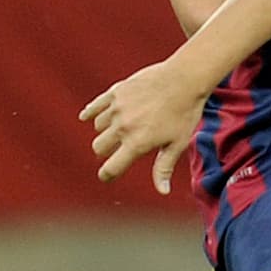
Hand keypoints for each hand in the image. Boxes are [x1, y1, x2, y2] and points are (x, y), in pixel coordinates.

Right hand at [79, 60, 205, 193]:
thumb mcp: (177, 144)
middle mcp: (123, 127)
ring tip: (120, 129)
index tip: (107, 176)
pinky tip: (86, 116)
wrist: (184, 79)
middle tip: (116, 151)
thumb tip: (162, 191)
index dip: (107, 175)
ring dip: (105, 131)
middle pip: (99, 147)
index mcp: (137, 143)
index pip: (111, 167)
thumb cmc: (184, 113)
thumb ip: (164, 168)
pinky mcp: (116, 92)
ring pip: (98, 126)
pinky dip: (90, 113)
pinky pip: (95, 106)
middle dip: (106, 152)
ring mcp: (117, 108)